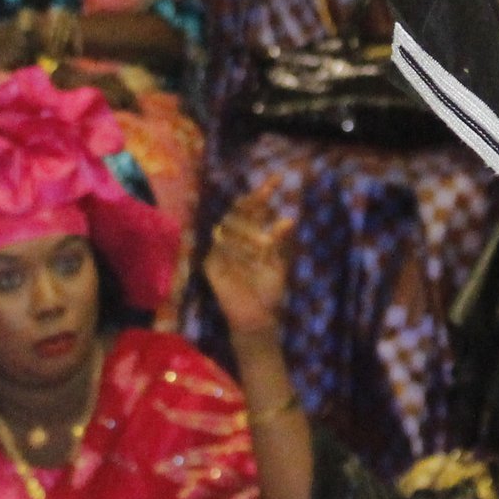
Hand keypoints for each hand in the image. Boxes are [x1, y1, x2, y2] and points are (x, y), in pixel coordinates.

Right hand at [203, 197, 295, 339]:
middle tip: (267, 198)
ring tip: (265, 245)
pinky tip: (250, 253)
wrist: (257, 319)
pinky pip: (220, 248)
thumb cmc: (267, 291)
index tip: (277, 179)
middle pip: (238, 212)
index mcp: (249, 235)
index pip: (251, 208)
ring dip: (248, 232)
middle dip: (253, 204)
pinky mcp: (210, 265)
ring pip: (229, 227)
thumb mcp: (277, 263)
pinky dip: (235, 248)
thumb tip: (288, 219)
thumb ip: (278, 242)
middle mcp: (233, 239)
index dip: (261, 193)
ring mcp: (220, 251)